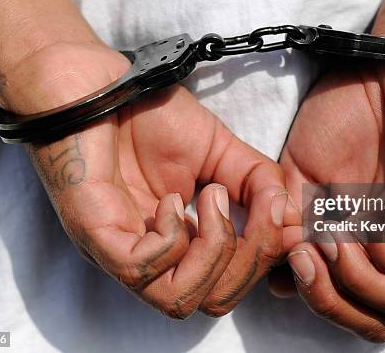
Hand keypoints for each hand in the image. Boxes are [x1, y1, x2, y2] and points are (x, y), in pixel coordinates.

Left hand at [4, 41, 289, 318]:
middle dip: (248, 258)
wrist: (95, 83)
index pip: (228, 285)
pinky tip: (171, 198)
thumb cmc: (149, 115)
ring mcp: (120, 249)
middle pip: (211, 300)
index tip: (282, 214)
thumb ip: (258, 182)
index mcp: (177, 243)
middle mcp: (150, 256)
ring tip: (210, 197)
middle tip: (249, 205)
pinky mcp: (95, 234)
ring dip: (214, 250)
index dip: (265, 260)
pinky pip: (141, 270)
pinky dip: (172, 236)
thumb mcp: (221, 151)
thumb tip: (289, 215)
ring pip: (179, 299)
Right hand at [275, 29, 384, 341]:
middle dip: (332, 301)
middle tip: (303, 260)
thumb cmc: (345, 112)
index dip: (319, 301)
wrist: (378, 62)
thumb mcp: (300, 174)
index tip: (287, 269)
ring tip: (331, 242)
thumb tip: (279, 281)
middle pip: (382, 316)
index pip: (356, 306)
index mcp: (367, 240)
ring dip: (358, 282)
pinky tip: (365, 227)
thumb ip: (290, 224)